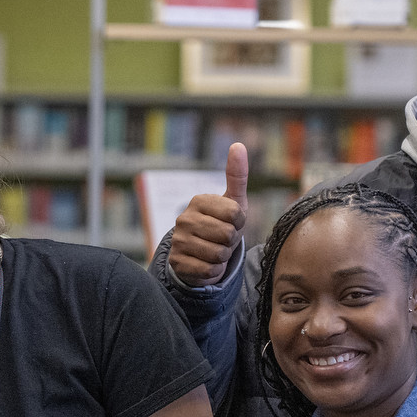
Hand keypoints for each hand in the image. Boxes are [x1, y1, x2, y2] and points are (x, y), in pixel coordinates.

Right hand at [166, 142, 248, 287]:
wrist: (201, 254)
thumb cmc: (222, 224)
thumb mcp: (233, 201)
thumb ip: (237, 175)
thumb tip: (238, 145)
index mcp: (199, 200)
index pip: (235, 214)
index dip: (239, 223)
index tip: (231, 223)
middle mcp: (184, 218)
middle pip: (227, 235)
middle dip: (231, 242)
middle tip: (222, 239)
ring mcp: (178, 241)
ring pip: (218, 255)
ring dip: (222, 257)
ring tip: (214, 251)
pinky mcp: (176, 262)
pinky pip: (208, 271)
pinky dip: (214, 271)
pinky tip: (206, 264)